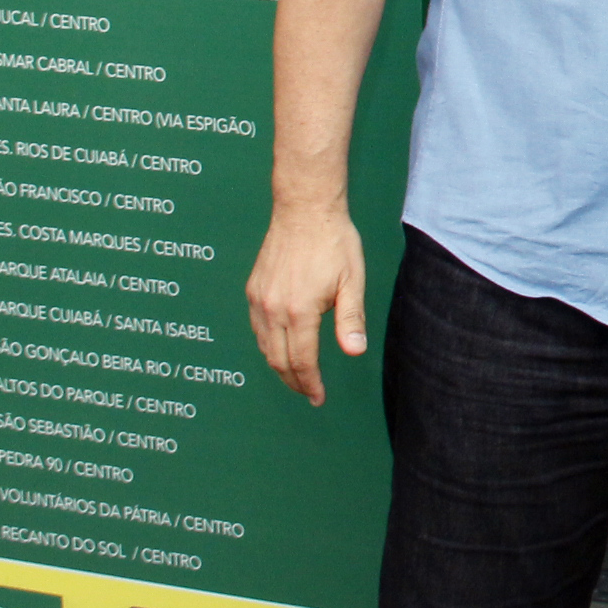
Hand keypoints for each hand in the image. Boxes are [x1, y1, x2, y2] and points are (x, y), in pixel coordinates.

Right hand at [247, 199, 367, 405]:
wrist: (305, 210)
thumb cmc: (333, 242)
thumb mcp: (352, 281)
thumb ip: (351, 319)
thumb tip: (355, 352)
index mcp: (299, 310)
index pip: (301, 361)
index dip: (310, 383)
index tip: (319, 397)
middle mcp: (272, 308)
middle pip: (278, 360)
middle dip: (294, 381)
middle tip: (309, 393)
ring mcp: (259, 299)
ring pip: (264, 346)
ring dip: (279, 365)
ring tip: (298, 376)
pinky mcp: (253, 289)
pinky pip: (257, 328)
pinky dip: (268, 345)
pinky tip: (282, 347)